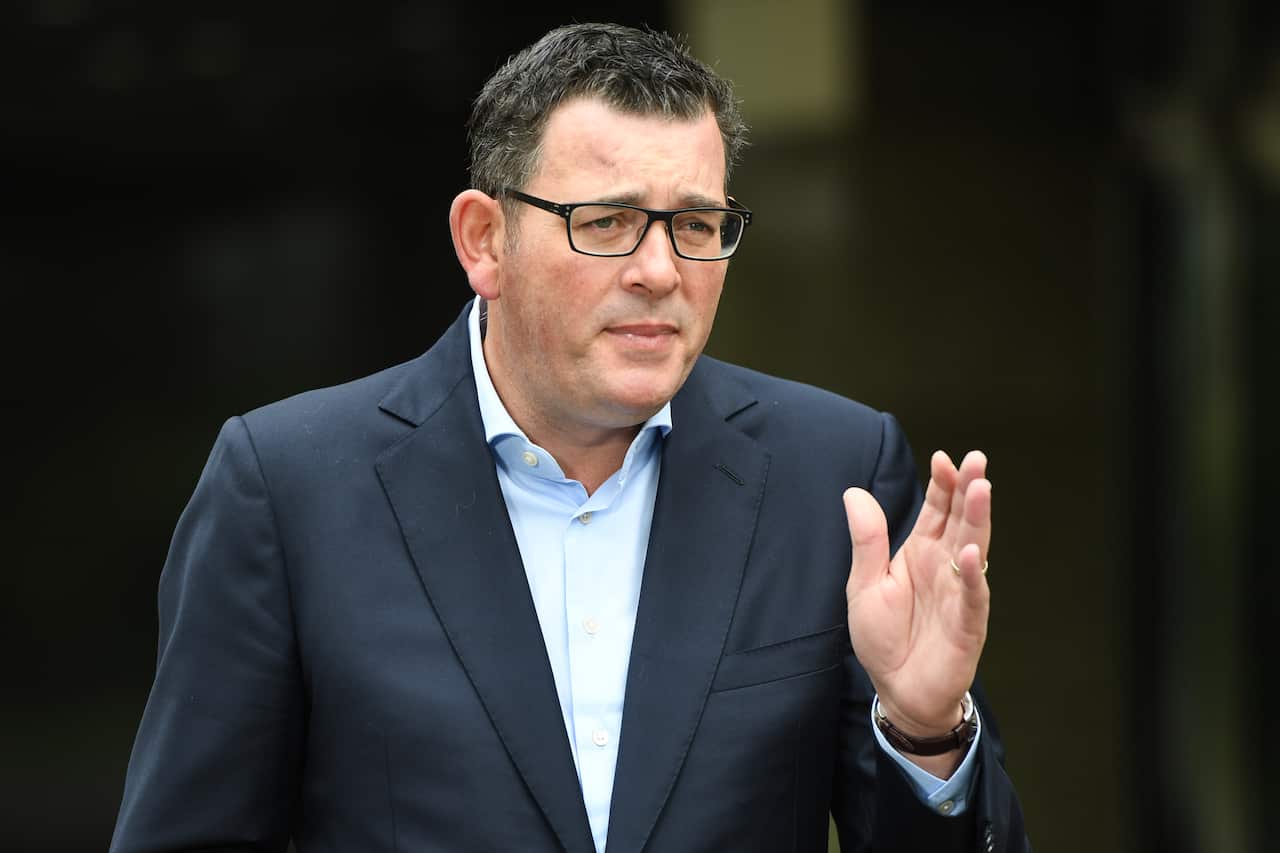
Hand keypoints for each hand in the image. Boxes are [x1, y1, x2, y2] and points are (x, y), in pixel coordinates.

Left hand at [844, 450, 990, 736]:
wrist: (897, 690)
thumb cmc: (884, 637)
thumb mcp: (864, 584)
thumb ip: (867, 540)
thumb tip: (855, 492)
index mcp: (920, 553)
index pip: (936, 511)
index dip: (942, 485)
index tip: (942, 458)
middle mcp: (944, 566)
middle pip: (960, 521)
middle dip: (969, 490)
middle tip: (976, 460)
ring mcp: (959, 593)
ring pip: (973, 549)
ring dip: (978, 520)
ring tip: (982, 489)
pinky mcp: (967, 624)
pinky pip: (972, 597)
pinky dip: (973, 576)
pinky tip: (973, 553)